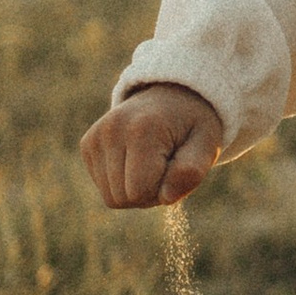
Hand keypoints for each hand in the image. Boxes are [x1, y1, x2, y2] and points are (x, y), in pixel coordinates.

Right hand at [79, 84, 223, 209]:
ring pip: (110, 197)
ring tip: (152, 164)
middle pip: (122, 198)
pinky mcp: (88, 144)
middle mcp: (111, 130)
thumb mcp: (207, 143)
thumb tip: (166, 197)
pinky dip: (123, 183)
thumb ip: (192, 171)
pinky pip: (104, 188)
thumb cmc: (193, 125)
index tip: (176, 167)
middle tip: (166, 166)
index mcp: (142, 129)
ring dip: (135, 191)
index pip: (139, 192)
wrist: (173, 96)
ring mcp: (95, 137)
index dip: (162, 191)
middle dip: (149, 193)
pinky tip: (137, 161)